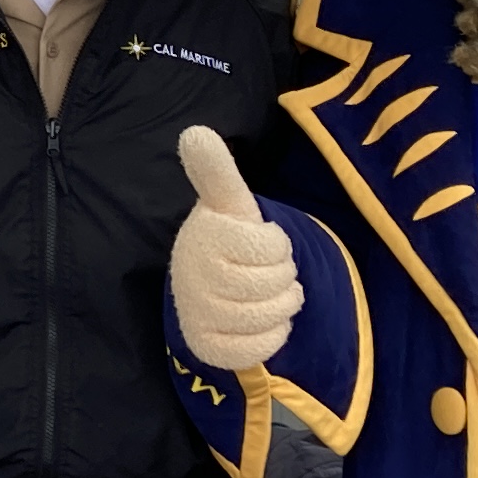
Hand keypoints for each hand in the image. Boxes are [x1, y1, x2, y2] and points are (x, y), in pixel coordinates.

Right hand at [171, 125, 302, 373]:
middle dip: (283, 277)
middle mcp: (193, 275)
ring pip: (270, 315)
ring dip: (282, 306)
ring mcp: (198, 312)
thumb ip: (217, 170)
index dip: (278, 246)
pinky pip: (259, 346)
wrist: (202, 286)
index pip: (273, 248)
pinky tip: (262, 322)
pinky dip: (272, 335)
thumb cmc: (227, 240)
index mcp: (204, 236)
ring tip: (271, 295)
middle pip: (274, 283)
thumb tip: (194, 131)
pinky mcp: (206, 346)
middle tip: (267, 271)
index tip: (260, 240)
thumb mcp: (229, 204)